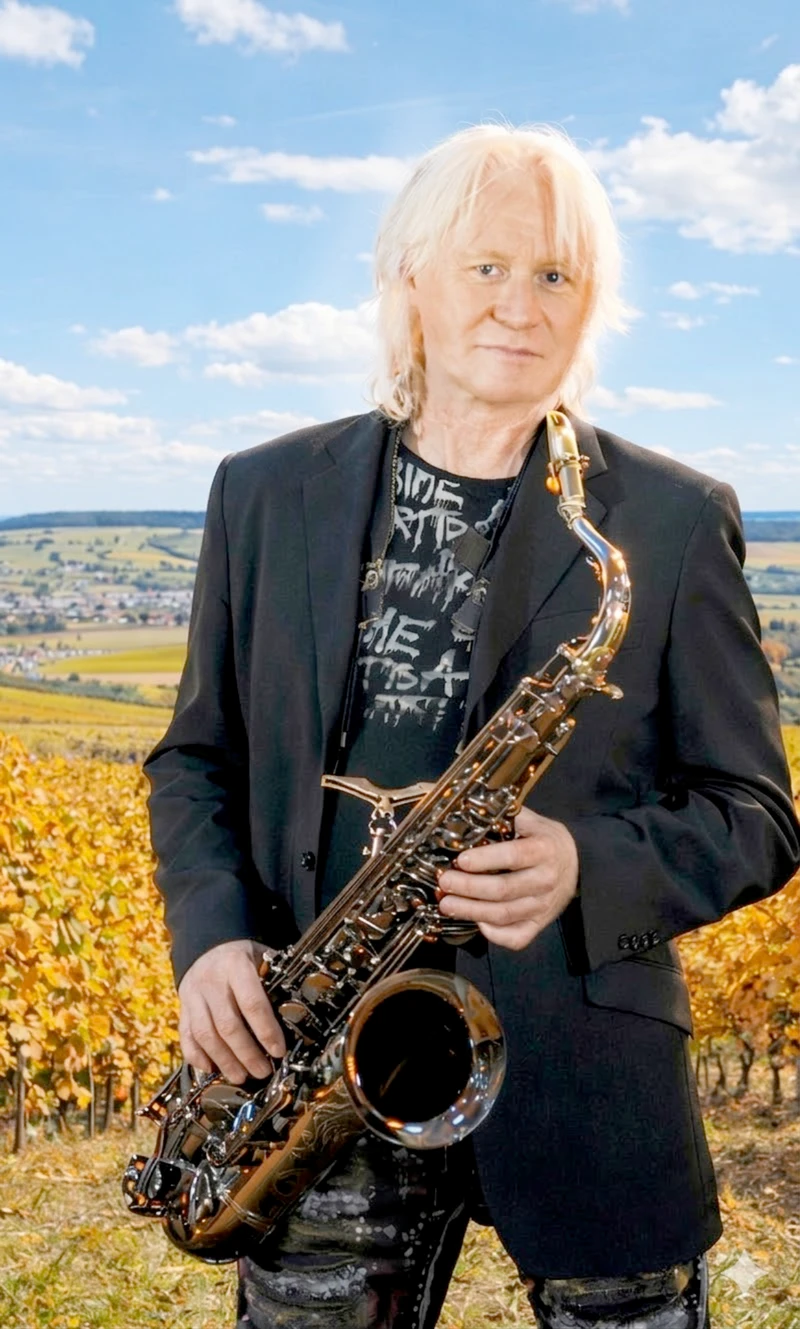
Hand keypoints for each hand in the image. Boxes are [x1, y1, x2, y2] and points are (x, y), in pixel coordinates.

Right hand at [178, 938, 286, 1083]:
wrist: (207, 942)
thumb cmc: (244, 956)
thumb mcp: (262, 957)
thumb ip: (274, 981)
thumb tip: (295, 1013)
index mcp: (235, 966)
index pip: (252, 1003)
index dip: (266, 1030)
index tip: (278, 1051)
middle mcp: (211, 981)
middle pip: (228, 1025)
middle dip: (246, 1054)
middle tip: (262, 1072)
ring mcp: (193, 995)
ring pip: (205, 1034)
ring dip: (224, 1060)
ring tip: (240, 1077)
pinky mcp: (182, 1007)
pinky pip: (186, 1035)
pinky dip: (196, 1056)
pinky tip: (210, 1070)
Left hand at [436, 807, 578, 950]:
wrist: (578, 862)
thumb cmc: (544, 839)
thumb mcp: (530, 820)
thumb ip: (501, 814)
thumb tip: (462, 806)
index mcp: (543, 850)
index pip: (512, 856)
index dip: (484, 860)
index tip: (461, 860)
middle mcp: (545, 880)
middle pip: (503, 890)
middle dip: (468, 888)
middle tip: (445, 883)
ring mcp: (543, 906)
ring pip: (503, 915)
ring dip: (471, 911)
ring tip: (447, 904)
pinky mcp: (540, 924)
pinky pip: (517, 937)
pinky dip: (494, 934)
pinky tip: (477, 922)